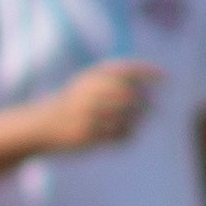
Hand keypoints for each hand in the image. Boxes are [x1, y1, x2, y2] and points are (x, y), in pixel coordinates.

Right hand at [46, 55, 161, 157]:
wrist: (40, 125)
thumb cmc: (73, 102)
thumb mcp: (88, 81)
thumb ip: (116, 75)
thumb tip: (155, 74)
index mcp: (89, 78)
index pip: (125, 70)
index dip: (149, 72)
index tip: (166, 78)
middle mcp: (88, 94)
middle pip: (130, 95)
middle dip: (146, 102)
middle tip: (153, 107)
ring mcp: (86, 116)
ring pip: (126, 117)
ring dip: (138, 120)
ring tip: (137, 121)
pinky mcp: (86, 135)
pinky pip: (118, 135)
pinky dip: (128, 134)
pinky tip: (126, 133)